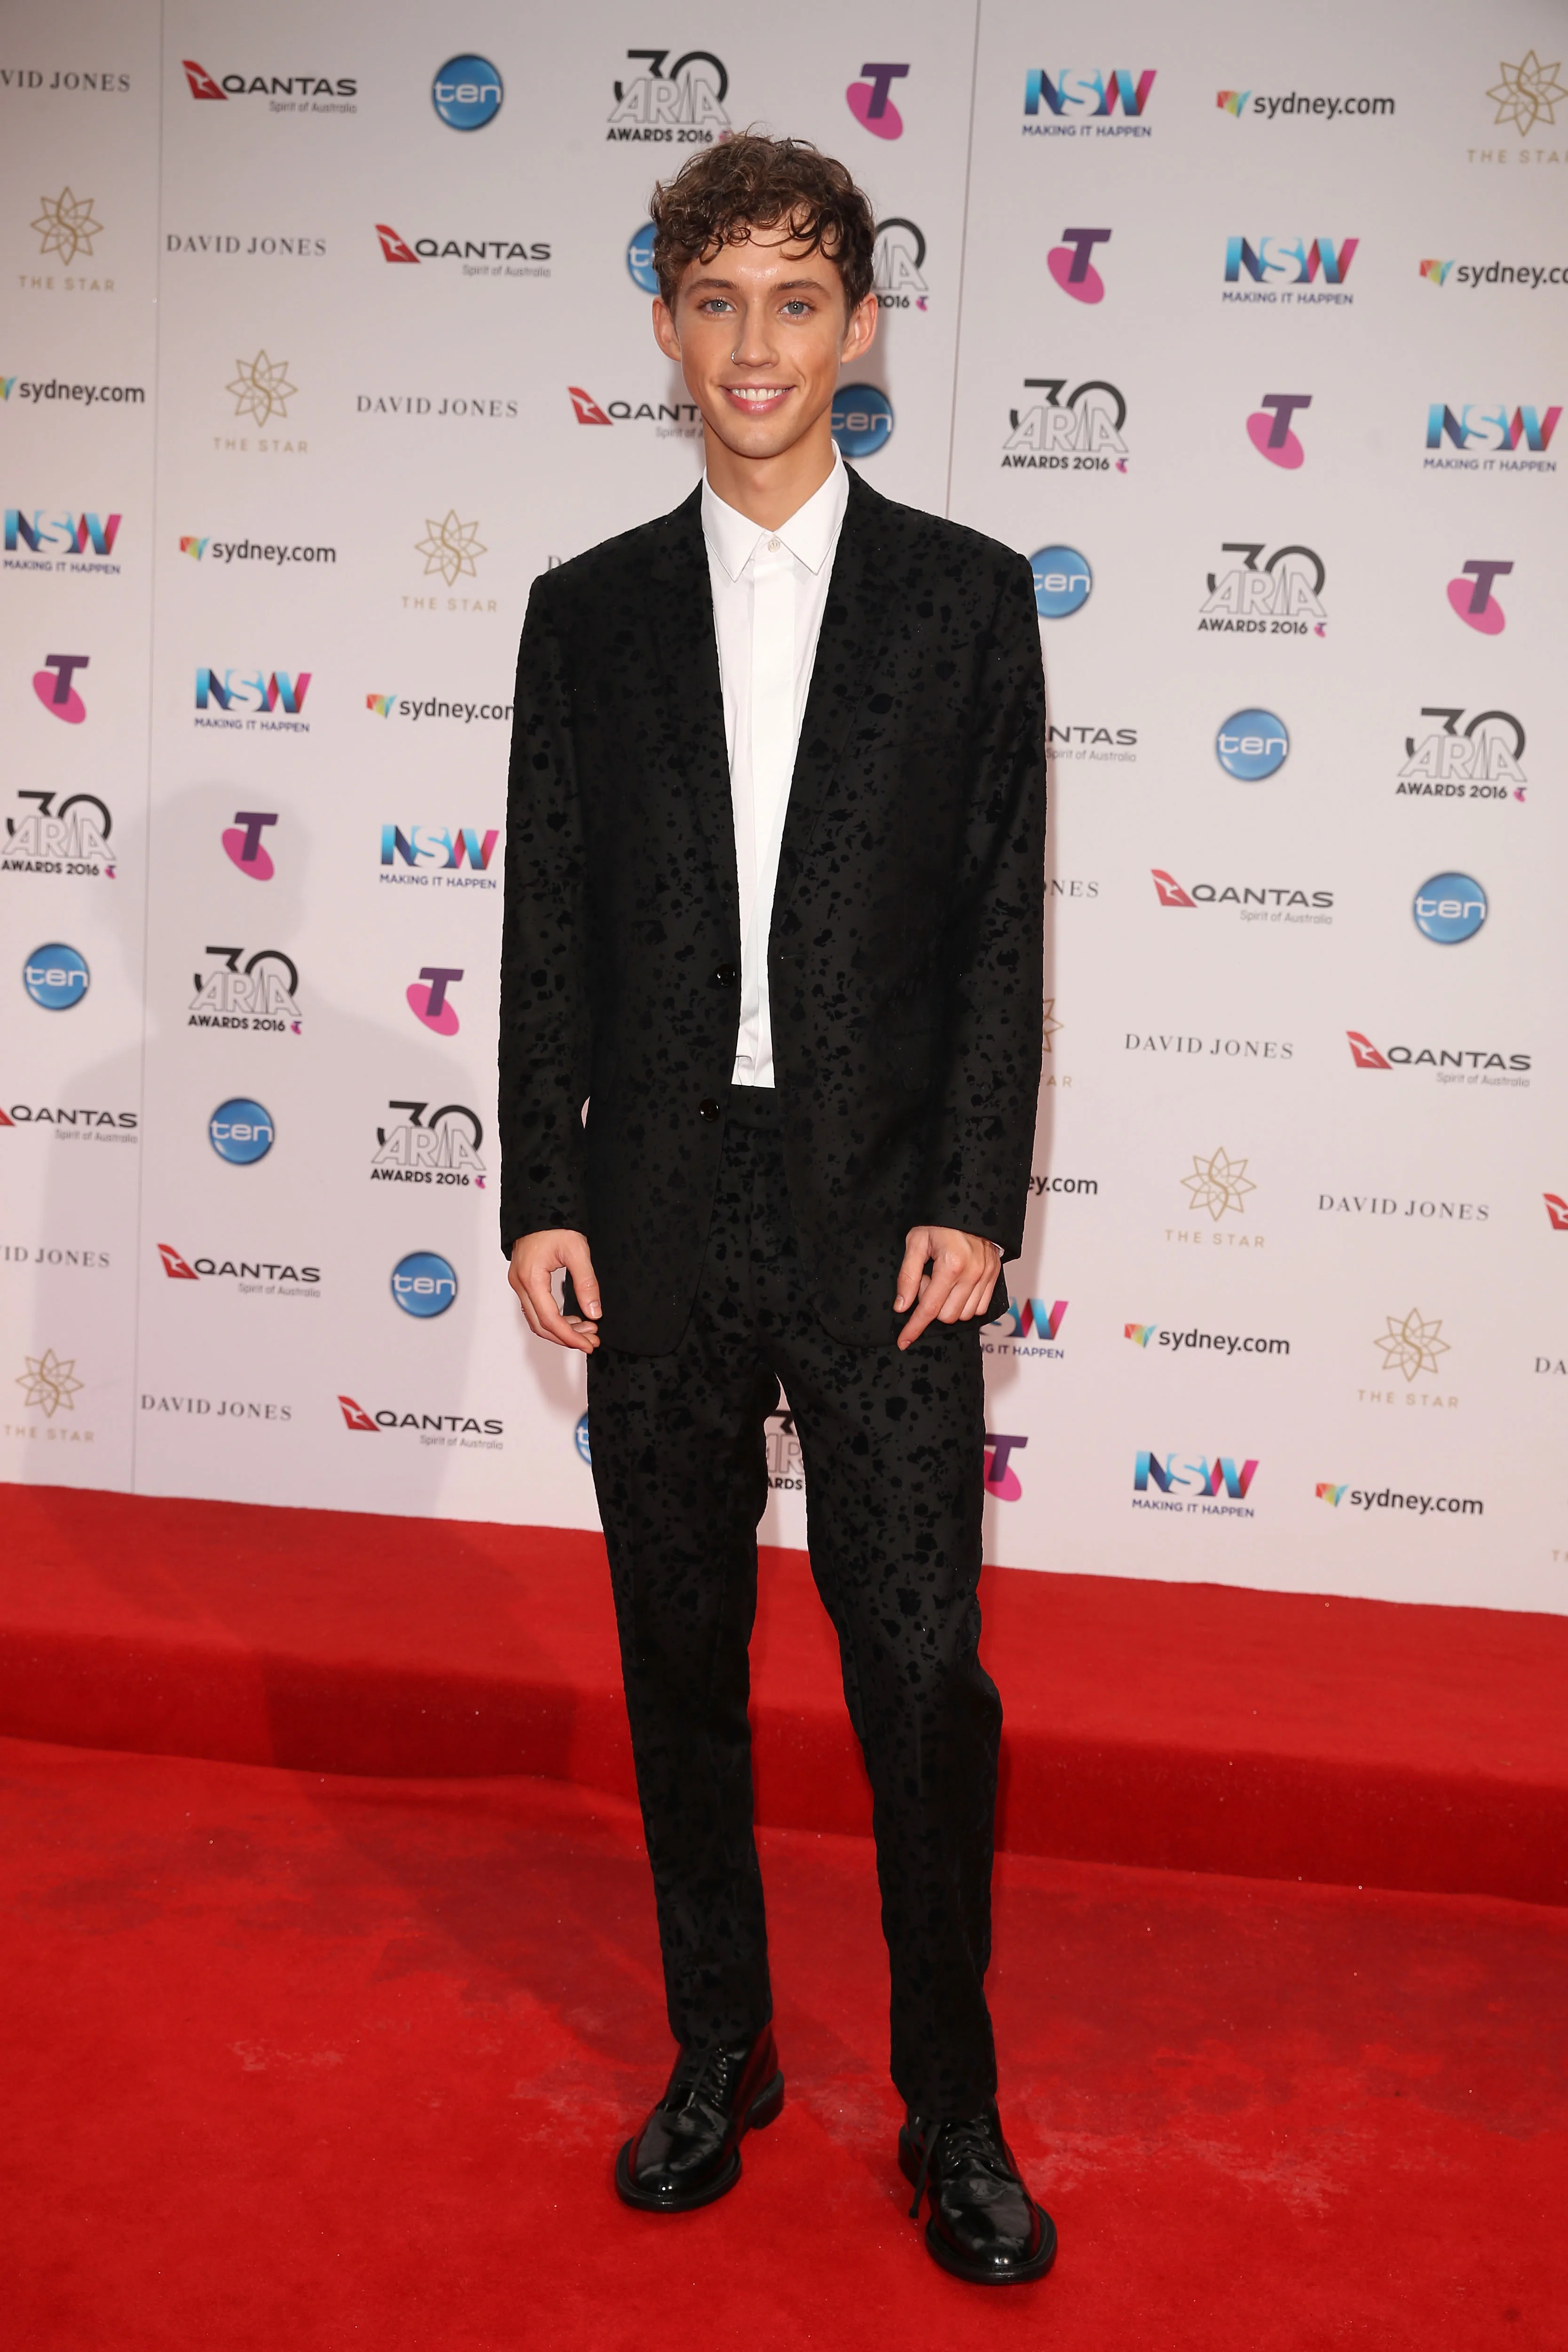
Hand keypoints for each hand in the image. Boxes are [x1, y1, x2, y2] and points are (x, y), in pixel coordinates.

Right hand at [508, 1229, 601, 1353]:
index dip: (570, 1336)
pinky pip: (536, 1309)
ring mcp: (519, 1283)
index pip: (550, 1319)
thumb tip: (594, 1313)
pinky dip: (555, 1318)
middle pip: (540, 1325)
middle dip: (567, 1337)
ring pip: (537, 1319)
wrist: (539, 1207)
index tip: (588, 1344)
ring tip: (588, 1331)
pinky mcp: (524, 1281)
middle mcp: (520, 1284)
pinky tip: (574, 1319)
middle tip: (592, 1341)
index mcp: (531, 1278)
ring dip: (562, 1329)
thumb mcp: (577, 1251)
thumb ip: (586, 1283)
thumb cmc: (555, 1225)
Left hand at [893, 1227, 1001, 1350]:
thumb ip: (908, 1276)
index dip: (914, 1327)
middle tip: (927, 1280)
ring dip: (948, 1304)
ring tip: (942, 1280)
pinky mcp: (995, 1276)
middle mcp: (973, 1273)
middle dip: (932, 1306)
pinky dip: (964, 1303)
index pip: (929, 1308)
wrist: (969, 1208)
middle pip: (947, 1315)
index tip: (903, 1341)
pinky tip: (956, 1285)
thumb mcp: (915, 1243)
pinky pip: (980, 1308)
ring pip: (964, 1315)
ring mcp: (987, 1276)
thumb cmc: (938, 1223)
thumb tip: (901, 1306)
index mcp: (951, 1265)